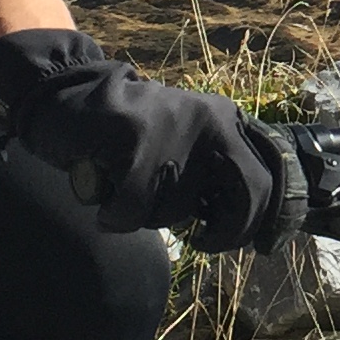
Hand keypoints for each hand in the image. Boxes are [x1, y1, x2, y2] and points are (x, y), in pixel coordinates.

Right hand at [0, 28, 302, 246]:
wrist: (71, 96)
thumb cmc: (129, 134)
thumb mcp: (184, 143)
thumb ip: (212, 174)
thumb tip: (242, 228)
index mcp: (228, 121)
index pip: (268, 177)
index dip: (265, 219)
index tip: (255, 244)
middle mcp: (212, 121)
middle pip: (249, 195)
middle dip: (227, 232)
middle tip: (200, 241)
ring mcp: (176, 128)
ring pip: (178, 211)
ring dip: (148, 217)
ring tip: (128, 191)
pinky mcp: (136, 139)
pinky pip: (134, 210)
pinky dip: (115, 217)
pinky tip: (106, 202)